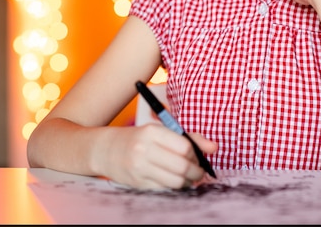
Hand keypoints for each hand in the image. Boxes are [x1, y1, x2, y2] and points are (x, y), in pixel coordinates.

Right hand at [101, 124, 217, 189]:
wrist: (106, 150)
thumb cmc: (140, 138)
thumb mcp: (161, 131)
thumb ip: (189, 138)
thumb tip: (214, 148)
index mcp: (152, 132)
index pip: (184, 146)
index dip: (197, 154)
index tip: (200, 158)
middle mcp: (144, 150)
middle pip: (182, 166)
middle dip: (197, 172)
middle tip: (200, 173)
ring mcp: (139, 168)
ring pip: (175, 181)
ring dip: (188, 182)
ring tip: (190, 179)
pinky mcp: (137, 184)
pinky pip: (164, 189)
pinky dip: (175, 188)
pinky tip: (176, 182)